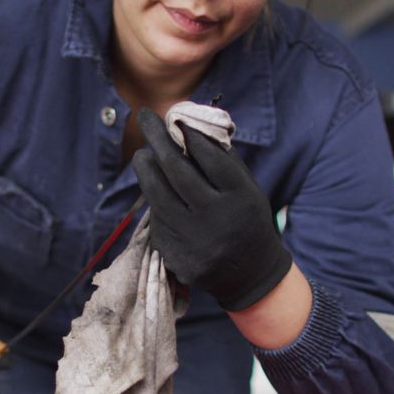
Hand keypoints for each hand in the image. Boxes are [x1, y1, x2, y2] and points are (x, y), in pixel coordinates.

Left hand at [132, 108, 291, 310]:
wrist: (251, 275)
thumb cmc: (247, 219)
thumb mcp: (248, 189)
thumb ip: (224, 159)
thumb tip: (190, 124)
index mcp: (243, 199)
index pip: (211, 158)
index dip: (190, 135)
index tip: (176, 118)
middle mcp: (219, 220)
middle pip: (178, 172)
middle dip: (158, 140)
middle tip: (146, 118)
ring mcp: (196, 242)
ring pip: (158, 196)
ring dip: (145, 169)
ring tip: (142, 154)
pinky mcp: (179, 259)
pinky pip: (158, 221)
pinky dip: (154, 200)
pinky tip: (155, 189)